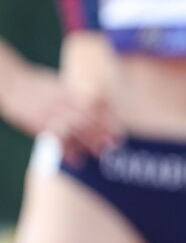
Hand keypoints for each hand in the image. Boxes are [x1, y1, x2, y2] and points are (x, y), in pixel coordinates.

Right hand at [1, 64, 121, 164]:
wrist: (10, 83)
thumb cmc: (36, 84)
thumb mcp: (58, 84)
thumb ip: (76, 95)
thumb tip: (98, 101)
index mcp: (68, 93)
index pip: (93, 106)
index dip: (107, 118)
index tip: (118, 128)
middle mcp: (61, 104)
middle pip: (86, 119)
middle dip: (101, 133)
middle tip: (115, 144)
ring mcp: (49, 115)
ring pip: (73, 130)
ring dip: (88, 142)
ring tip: (101, 153)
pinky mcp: (37, 125)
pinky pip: (55, 139)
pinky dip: (66, 150)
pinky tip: (76, 160)